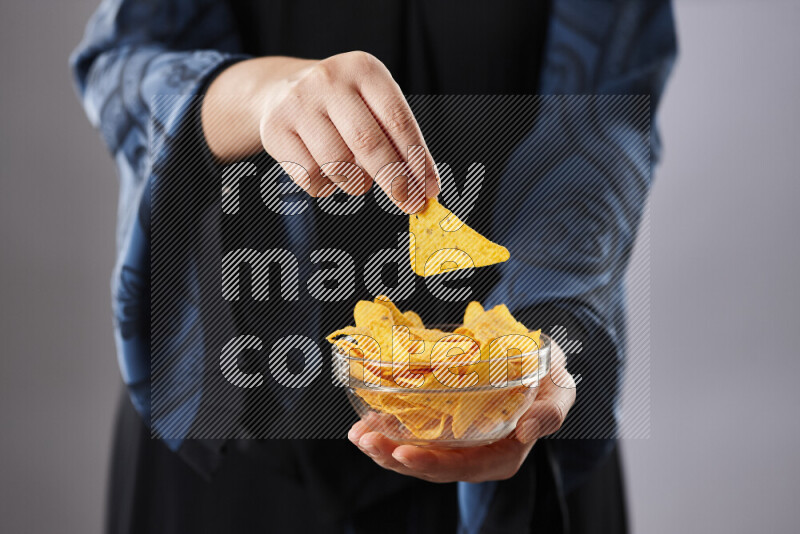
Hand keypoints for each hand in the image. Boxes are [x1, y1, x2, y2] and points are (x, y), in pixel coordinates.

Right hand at [203, 52, 438, 212]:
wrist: (279, 90)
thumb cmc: (341, 105)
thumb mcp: (372, 104)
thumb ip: (397, 139)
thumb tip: (423, 187)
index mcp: (364, 69)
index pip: (397, 120)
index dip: (417, 159)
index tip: (429, 189)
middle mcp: (329, 80)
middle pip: (367, 142)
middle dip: (394, 180)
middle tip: (409, 203)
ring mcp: (298, 104)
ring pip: (338, 164)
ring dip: (357, 184)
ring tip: (358, 178)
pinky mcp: (275, 129)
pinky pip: (311, 176)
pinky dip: (328, 187)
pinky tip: (328, 173)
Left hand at [347, 341, 575, 482]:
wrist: (537, 361)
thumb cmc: (549, 378)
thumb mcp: (560, 391)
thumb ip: (549, 412)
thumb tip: (527, 430)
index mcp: (501, 456)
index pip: (463, 469)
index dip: (431, 464)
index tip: (404, 453)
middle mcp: (474, 455)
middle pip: (430, 466)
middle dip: (394, 457)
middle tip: (365, 440)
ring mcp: (455, 442)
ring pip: (415, 452)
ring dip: (383, 445)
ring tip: (356, 433)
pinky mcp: (442, 425)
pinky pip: (412, 431)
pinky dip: (389, 426)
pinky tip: (366, 417)